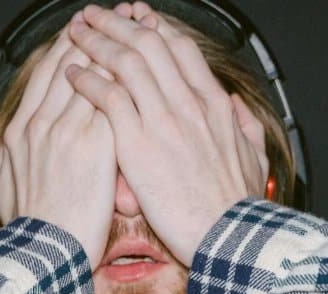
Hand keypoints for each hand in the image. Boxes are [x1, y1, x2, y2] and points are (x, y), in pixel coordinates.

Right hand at [0, 13, 118, 266]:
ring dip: (117, 46)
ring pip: (94, 74)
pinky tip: (149, 63)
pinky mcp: (93, 145)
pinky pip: (113, 98)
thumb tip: (30, 148)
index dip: (70, 47)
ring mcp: (65, 131)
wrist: (45, 256)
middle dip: (96, 35)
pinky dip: (129, 78)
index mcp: (20, 131)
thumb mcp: (15, 186)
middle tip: (114, 14)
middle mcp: (39, 123)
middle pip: (70, 62)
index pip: (48, 73)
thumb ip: (30, 157)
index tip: (86, 32)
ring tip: (135, 26)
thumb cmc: (38, 231)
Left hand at [65, 2, 267, 265]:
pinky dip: (87, 79)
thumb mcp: (255, 158)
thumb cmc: (238, 207)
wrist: (229, 237)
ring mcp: (163, 120)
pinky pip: (107, 96)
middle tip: (96, 15)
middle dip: (118, 23)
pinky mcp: (138, 144)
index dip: (154, 28)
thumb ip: (245, 127)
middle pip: (148, 44)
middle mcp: (188, 103)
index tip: (138, 19)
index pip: (179, 49)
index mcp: (214, 104)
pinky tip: (72, 73)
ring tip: (76, 32)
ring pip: (125, 61)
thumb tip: (236, 107)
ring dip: (96, 41)